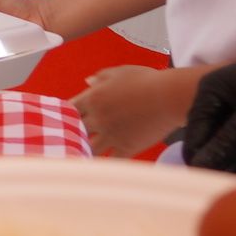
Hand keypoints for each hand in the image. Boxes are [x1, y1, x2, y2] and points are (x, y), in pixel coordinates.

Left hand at [74, 61, 199, 158]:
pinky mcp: (126, 147)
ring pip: (89, 148)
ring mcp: (111, 135)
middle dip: (74, 133)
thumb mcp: (121, 72)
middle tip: (73, 137)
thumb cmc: (146, 80)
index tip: (65, 118)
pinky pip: (111, 160)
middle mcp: (98, 118)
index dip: (66, 114)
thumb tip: (88, 81)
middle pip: (75, 131)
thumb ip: (101, 77)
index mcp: (93, 98)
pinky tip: (105, 163)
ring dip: (87, 149)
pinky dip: (108, 161)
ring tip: (86, 152)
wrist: (170, 97)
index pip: (68, 110)